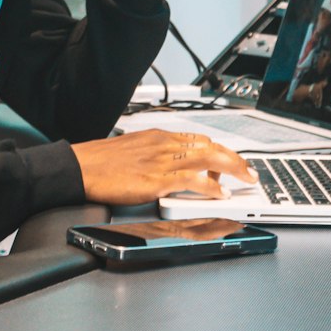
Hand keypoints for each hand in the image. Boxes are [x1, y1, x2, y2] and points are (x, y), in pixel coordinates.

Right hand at [71, 128, 257, 204]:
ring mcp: (161, 161)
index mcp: (159, 136)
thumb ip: (155, 153)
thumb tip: (171, 164)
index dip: (221, 151)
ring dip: (232, 170)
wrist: (80, 167)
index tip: (233, 160)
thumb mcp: (134, 148)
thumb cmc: (100, 161)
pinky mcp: (156, 179)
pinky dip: (210, 187)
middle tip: (249, 172)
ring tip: (246, 180)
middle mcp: (164, 144)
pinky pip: (191, 180)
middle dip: (235, 159)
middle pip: (211, 146)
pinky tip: (220, 194)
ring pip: (208, 159)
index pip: (200, 139)